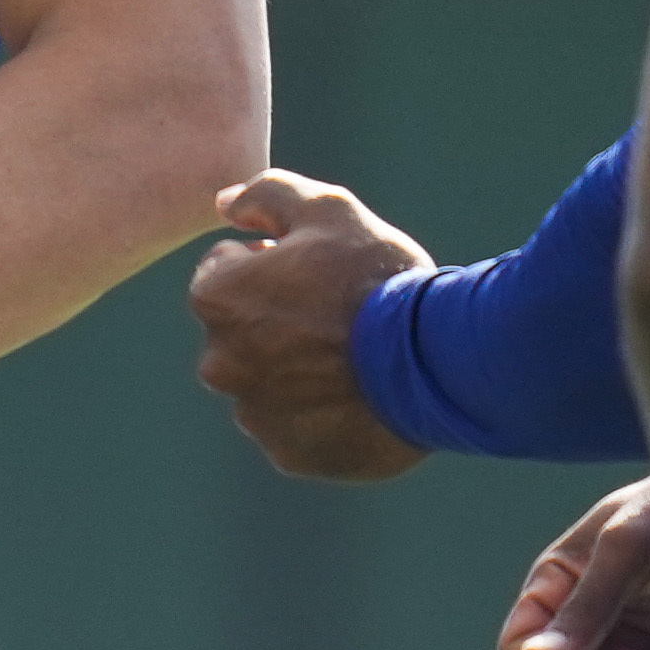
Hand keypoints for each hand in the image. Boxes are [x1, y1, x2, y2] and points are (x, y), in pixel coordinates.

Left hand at [184, 166, 433, 480]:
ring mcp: (253, 414)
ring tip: (353, 358)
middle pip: (242, 330)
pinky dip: (318, 413)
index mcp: (217, 298)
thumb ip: (265, 195)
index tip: (317, 271)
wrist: (433, 361)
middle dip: (275, 319)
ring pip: (267, 382)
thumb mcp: (327, 209)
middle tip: (338, 314)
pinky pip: (296, 427)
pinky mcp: (288, 454)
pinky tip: (358, 396)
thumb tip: (223, 203)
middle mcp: (219, 363)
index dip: (273, 261)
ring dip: (295, 369)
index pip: (227, 268)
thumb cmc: (376, 278)